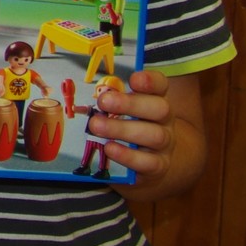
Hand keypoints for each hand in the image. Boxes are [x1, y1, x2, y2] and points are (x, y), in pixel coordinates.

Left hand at [92, 69, 179, 184]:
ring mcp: (164, 145)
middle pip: (160, 109)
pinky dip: (127, 155)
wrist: (150, 164)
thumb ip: (111, 100)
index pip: (161, 86)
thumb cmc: (131, 130)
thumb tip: (81, 89)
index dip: (150, 81)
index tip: (134, 79)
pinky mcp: (158, 166)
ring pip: (155, 135)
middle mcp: (164, 121)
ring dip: (122, 129)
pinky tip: (109, 148)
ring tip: (96, 126)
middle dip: (130, 104)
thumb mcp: (125, 112)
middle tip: (103, 102)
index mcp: (155, 101)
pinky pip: (148, 162)